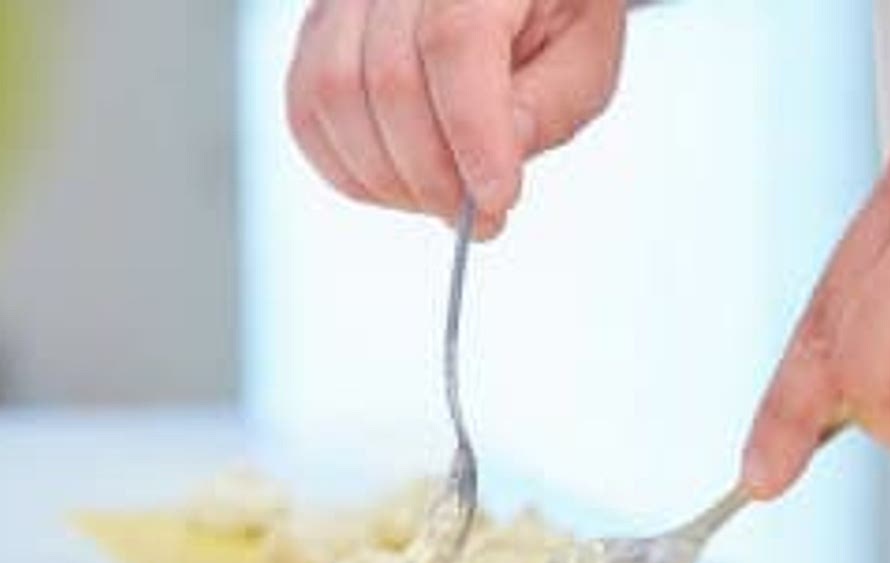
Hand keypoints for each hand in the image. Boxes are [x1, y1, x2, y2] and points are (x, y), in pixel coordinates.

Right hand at [286, 0, 626, 237]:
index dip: (472, 135)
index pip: (454, 42)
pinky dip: (349, 171)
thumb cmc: (553, 11)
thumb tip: (491, 166)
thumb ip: (545, 108)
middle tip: (479, 216)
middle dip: (434, 177)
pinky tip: (400, 185)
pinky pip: (306, 111)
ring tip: (444, 199)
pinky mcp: (321, 31)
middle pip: (389, 81)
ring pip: (334, 98)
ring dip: (390, 180)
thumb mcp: (582, 57)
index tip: (497, 201)